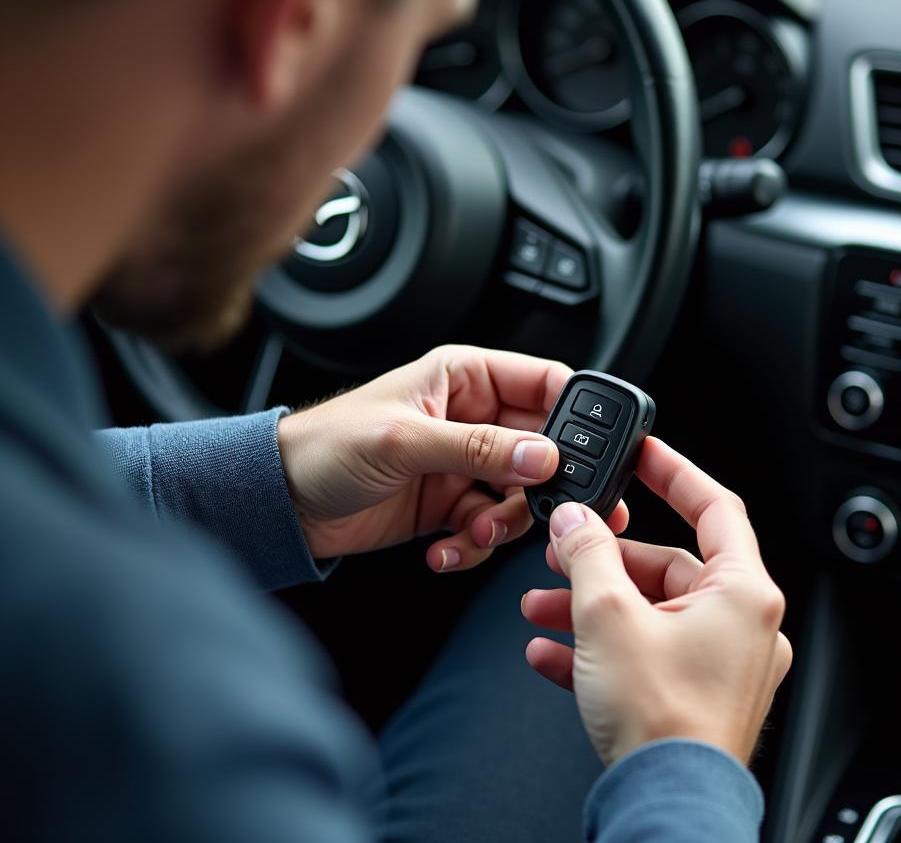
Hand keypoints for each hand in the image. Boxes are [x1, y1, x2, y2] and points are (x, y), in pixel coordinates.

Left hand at [277, 345, 628, 571]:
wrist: (282, 502)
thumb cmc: (326, 446)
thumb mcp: (405, 441)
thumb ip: (479, 448)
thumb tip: (545, 455)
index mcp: (465, 378)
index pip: (544, 384)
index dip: (575, 417)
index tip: (590, 455)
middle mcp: (472, 417)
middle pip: (543, 447)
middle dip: (547, 484)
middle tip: (552, 511)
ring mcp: (463, 464)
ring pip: (520, 494)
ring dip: (505, 523)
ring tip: (474, 533)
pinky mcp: (450, 504)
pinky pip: (488, 527)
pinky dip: (475, 546)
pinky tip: (446, 550)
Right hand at [522, 437, 790, 767]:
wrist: (665, 811)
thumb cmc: (661, 721)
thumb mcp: (608, 615)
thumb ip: (588, 553)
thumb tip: (575, 519)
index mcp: (742, 594)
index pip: (715, 506)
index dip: (675, 472)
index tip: (644, 453)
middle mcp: (742, 626)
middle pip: (666, 565)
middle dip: (603, 560)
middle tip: (563, 553)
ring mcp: (721, 665)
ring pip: (648, 611)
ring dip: (590, 606)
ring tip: (542, 608)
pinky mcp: (696, 698)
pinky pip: (643, 654)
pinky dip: (599, 648)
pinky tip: (551, 652)